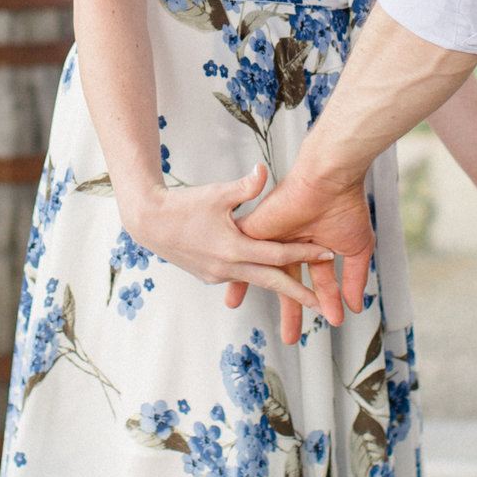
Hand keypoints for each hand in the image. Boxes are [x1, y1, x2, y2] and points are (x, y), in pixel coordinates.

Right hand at [122, 164, 332, 312]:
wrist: (149, 222)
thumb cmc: (183, 205)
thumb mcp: (217, 193)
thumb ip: (245, 186)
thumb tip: (263, 170)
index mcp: (234, 247)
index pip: (277, 253)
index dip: (304, 253)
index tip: (327, 254)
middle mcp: (228, 266)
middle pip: (272, 282)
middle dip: (299, 295)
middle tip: (324, 306)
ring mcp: (218, 274)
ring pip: (257, 281)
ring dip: (280, 288)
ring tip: (304, 296)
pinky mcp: (211, 274)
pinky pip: (241, 277)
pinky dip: (258, 278)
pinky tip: (270, 276)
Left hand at [229, 167, 376, 344]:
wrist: (329, 181)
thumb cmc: (346, 207)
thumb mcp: (356, 249)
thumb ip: (354, 279)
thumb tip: (356, 308)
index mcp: (315, 246)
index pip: (318, 280)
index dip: (325, 301)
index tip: (333, 320)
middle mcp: (293, 245)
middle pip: (288, 283)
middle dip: (291, 310)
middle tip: (291, 338)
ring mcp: (274, 238)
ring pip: (262, 273)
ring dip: (256, 294)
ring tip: (251, 316)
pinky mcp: (257, 231)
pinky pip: (242, 257)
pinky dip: (236, 276)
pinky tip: (230, 294)